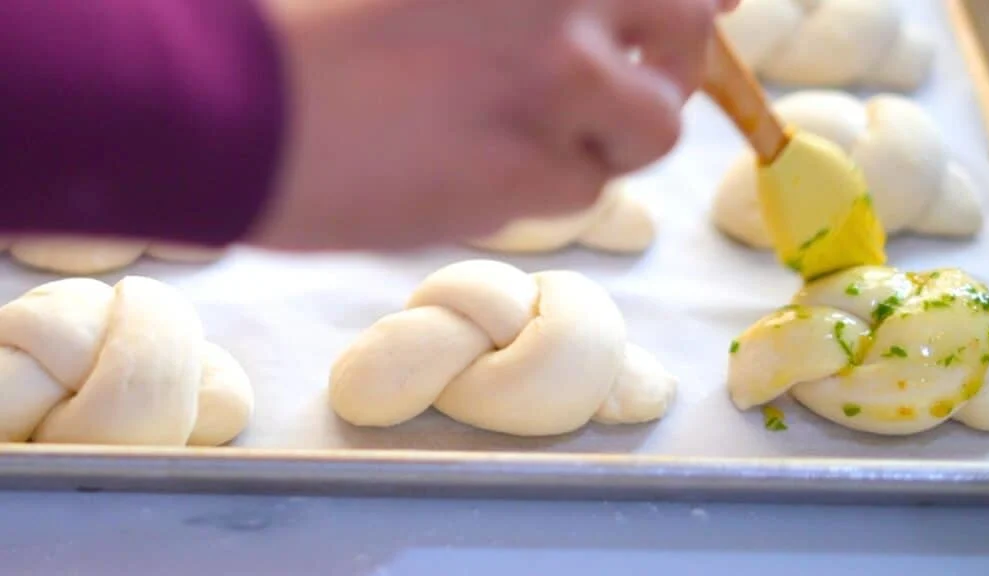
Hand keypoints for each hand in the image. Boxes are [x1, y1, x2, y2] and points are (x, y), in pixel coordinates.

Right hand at [250, 0, 735, 250]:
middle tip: (635, 80)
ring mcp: (552, 89)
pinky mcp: (525, 177)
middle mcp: (563, 7)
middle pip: (686, 33)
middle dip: (675, 60)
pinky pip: (580, 191)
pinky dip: (547, 186)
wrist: (227, 106)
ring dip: (609, 137)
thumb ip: (530, 1)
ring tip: (538, 136)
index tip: (709, 6)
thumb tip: (638, 6)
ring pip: (645, 130)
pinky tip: (478, 171)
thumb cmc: (308, 24)